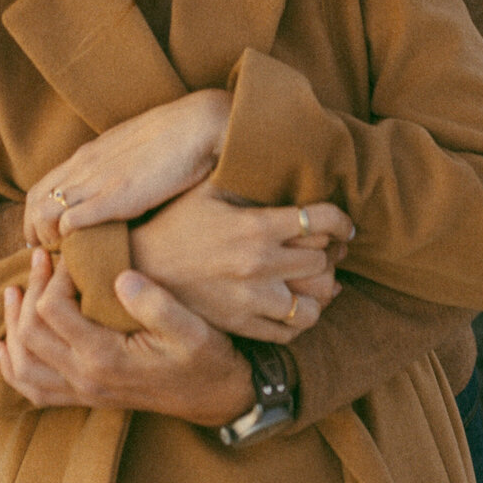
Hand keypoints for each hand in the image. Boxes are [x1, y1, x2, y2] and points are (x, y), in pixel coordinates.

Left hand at [0, 249, 254, 425]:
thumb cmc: (206, 359)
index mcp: (105, 357)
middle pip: (30, 334)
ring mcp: (84, 392)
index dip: (53, 278)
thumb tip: (121, 276)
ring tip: (14, 291)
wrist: (217, 399)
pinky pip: (34, 390)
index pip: (52, 312)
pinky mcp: (87, 396)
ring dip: (13, 326)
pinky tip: (7, 346)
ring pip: (24, 365)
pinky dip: (14, 368)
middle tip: (43, 258)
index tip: (72, 257)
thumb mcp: (192, 328)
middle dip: (30, 291)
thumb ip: (156, 304)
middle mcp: (86, 378)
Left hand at [23, 91, 230, 248]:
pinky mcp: (116, 196)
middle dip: (34, 234)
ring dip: (49, 239)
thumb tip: (114, 186)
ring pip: (44, 213)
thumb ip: (116, 167)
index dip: (35, 218)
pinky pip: (72, 219)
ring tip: (67, 256)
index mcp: (88, 155)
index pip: (41, 188)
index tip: (47, 240)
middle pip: (34, 203)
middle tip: (50, 256)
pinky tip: (85, 249)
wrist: (198, 124)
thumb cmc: (175, 138)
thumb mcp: (132, 150)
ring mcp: (97, 180)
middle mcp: (85, 166)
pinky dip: (69, 238)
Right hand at [130, 184, 352, 341]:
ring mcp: (253, 300)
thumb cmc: (173, 221)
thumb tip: (272, 152)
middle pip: (323, 261)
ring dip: (322, 289)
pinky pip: (291, 330)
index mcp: (257, 227)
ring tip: (316, 277)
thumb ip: (245, 174)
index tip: (343, 223)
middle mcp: (261, 266)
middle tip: (329, 246)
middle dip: (331, 251)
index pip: (322, 221)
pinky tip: (297, 302)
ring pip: (315, 302)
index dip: (342, 220)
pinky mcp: (242, 324)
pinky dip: (302, 317)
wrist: (139, 267)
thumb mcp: (208, 188)